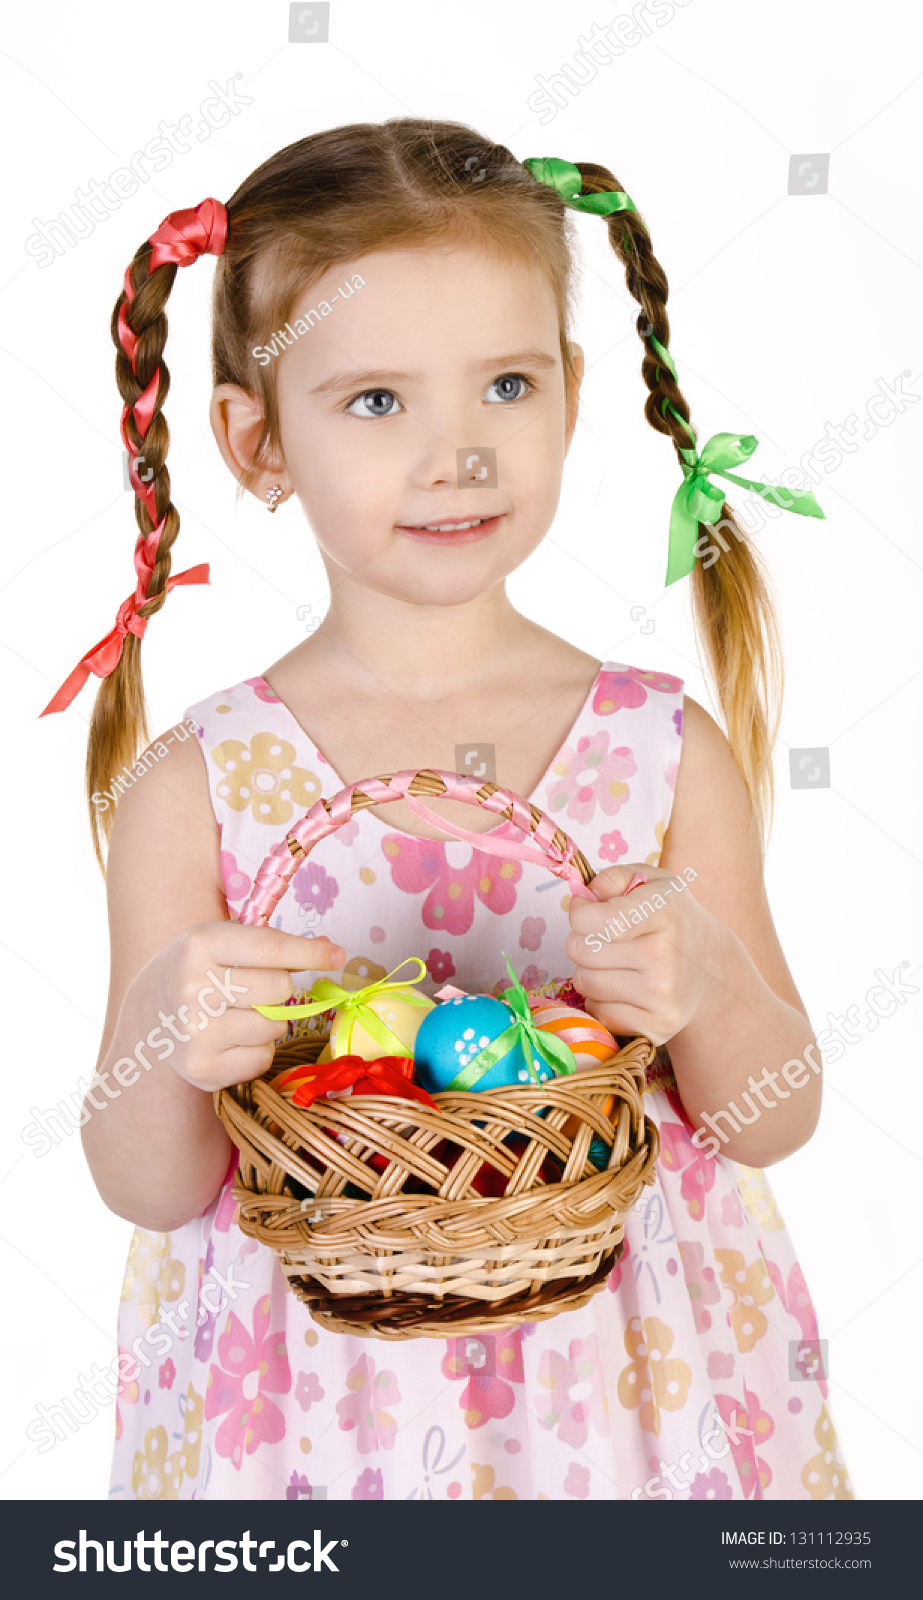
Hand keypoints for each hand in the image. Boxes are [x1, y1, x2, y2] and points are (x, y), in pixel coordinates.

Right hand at [131, 922, 345, 1092]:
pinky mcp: (202, 1069)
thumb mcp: (222, 942)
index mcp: (199, 945)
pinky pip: (262, 1059)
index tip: (338, 956)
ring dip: (269, 1021)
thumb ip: (273, 944)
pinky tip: (230, 1039)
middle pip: (280, 988)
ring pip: (274, 1027)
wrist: (149, 1018)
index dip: (310, 953)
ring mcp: (195, 1033)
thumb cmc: (198, 971)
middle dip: (278, 988)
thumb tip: (333, 952)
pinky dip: (257, 1050)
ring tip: (237, 1014)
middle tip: (253, 988)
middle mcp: (193, 988)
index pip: (271, 948)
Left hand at [564, 862, 722, 1046]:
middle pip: (581, 952)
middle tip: (603, 939)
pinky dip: (601, 1000)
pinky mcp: (657, 1029)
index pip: (599, 920)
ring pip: (584, 983)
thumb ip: (613, 878)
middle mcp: (664, 956)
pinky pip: (598, 1013)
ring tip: (615, 963)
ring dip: (590, 972)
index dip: (580, 914)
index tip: (588, 912)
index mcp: (664, 912)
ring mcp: (662, 997)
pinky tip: (624, 988)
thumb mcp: (652, 882)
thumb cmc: (671, 919)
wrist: (713, 970)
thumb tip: (582, 900)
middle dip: (582, 942)